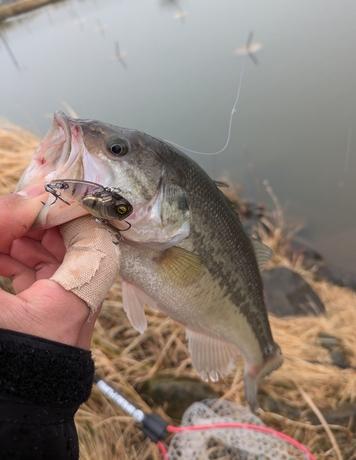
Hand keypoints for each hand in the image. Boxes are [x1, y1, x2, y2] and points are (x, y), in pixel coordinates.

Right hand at [0, 194, 98, 348]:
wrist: (10, 410)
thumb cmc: (9, 355)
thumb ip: (1, 239)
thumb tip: (20, 204)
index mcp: (72, 302)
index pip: (93, 242)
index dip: (73, 215)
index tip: (48, 198)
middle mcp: (78, 304)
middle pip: (73, 250)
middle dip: (44, 226)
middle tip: (19, 213)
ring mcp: (64, 311)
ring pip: (56, 264)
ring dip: (30, 244)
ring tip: (3, 234)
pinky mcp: (50, 317)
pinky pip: (43, 280)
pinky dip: (24, 264)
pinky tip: (2, 257)